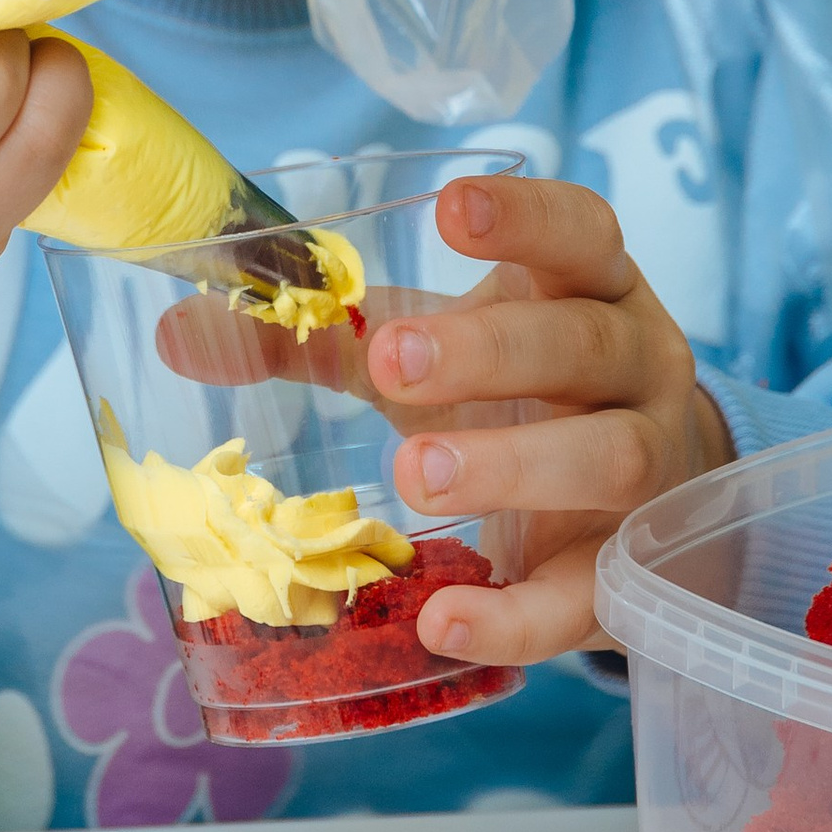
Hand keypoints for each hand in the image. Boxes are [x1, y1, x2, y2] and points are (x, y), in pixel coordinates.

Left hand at [369, 173, 730, 669]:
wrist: (637, 499)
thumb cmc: (518, 395)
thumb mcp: (435, 351)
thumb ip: (323, 337)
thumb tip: (178, 333)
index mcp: (592, 288)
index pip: (581, 232)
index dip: (527, 216)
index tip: (451, 209)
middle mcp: (641, 365)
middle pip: (584, 343)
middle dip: (488, 350)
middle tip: (390, 362)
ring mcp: (653, 468)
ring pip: (608, 456)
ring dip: (511, 464)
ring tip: (414, 474)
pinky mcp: (634, 572)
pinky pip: (587, 595)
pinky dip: (517, 616)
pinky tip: (441, 622)